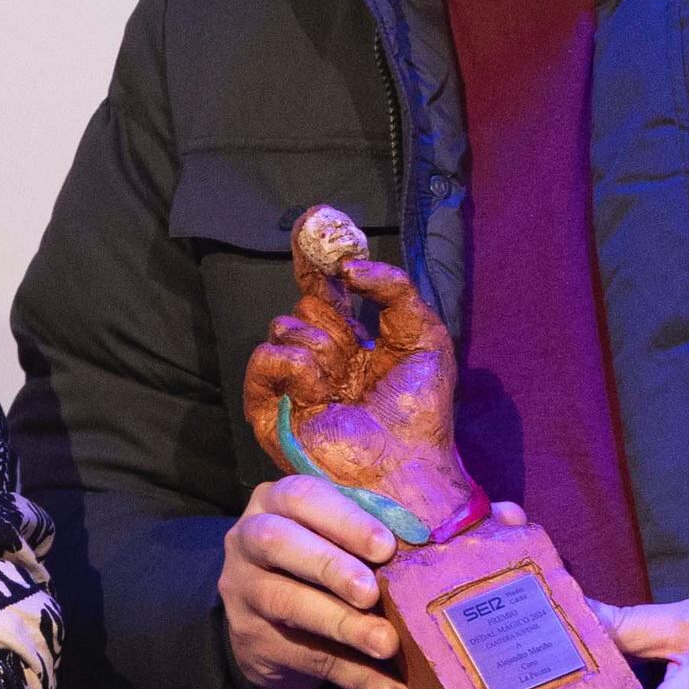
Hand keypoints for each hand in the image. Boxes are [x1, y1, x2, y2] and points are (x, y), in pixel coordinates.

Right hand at [221, 477, 440, 688]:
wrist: (273, 624)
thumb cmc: (333, 562)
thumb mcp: (358, 537)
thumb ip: (418, 524)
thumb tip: (506, 515)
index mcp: (280, 501)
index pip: (302, 496)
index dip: (343, 519)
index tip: (386, 546)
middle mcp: (252, 539)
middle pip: (280, 543)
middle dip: (329, 566)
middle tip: (372, 592)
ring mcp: (245, 592)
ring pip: (287, 603)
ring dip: (342, 625)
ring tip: (387, 644)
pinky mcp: (254, 642)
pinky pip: (309, 660)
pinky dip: (358, 679)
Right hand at [238, 221, 487, 543]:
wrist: (407, 467)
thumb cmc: (422, 412)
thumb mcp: (425, 336)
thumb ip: (394, 289)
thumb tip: (349, 268)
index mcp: (354, 343)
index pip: (324, 289)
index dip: (317, 257)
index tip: (314, 220)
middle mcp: (321, 360)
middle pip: (303, 304)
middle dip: (326, 310)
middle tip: (350, 336)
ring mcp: (295, 384)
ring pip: (284, 327)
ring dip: (317, 344)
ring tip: (340, 378)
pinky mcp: (273, 410)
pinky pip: (263, 360)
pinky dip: (289, 363)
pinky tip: (315, 383)